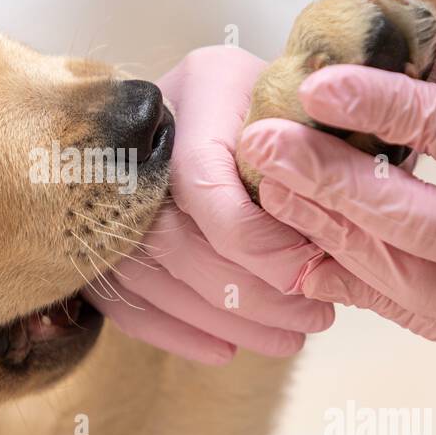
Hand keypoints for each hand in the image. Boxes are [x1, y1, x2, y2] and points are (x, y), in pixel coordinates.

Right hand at [87, 46, 334, 364]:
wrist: (266, 98)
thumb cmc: (313, 107)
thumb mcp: (330, 111)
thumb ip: (330, 157)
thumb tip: (336, 238)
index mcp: (203, 84)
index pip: (201, 179)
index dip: (255, 240)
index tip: (310, 273)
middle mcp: (146, 128)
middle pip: (170, 233)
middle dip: (246, 292)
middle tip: (313, 320)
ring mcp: (110, 177)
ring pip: (147, 271)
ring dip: (219, 319)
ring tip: (288, 342)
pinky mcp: (99, 225)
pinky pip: (121, 293)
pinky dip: (173, 329)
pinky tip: (224, 350)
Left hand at [238, 36, 435, 374]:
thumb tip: (401, 41)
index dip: (381, 105)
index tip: (316, 81)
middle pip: (411, 224)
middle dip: (325, 183)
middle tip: (260, 145)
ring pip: (403, 284)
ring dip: (329, 236)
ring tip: (270, 195)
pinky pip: (419, 319)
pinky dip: (361, 286)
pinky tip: (308, 257)